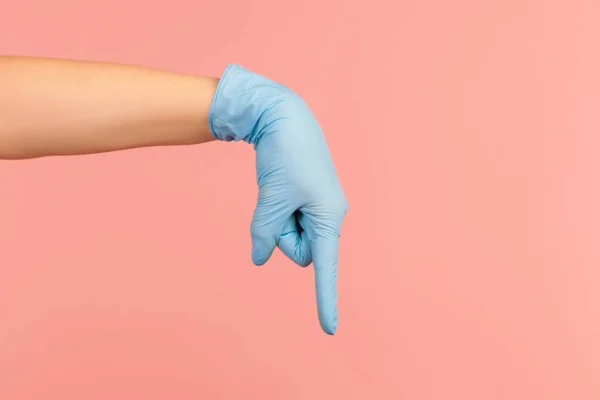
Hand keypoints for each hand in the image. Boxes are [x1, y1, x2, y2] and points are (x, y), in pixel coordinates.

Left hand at [209, 65, 347, 333]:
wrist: (283, 115)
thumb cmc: (284, 155)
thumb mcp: (272, 199)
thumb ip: (265, 233)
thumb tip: (260, 258)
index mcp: (328, 217)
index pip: (325, 267)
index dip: (325, 300)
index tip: (328, 330)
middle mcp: (326, 215)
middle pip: (297, 250)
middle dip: (280, 233)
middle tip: (276, 200)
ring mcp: (314, 207)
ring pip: (287, 233)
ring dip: (275, 218)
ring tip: (277, 187)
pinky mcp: (302, 198)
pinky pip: (284, 218)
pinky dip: (274, 210)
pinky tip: (277, 184)